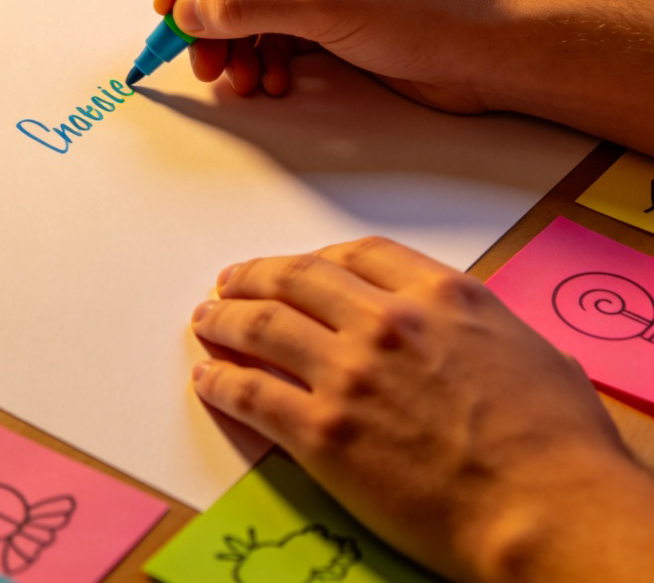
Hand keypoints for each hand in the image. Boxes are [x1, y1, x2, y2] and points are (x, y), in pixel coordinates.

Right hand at [154, 0, 523, 108]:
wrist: (501, 52)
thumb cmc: (435, 8)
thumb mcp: (328, 1)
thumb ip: (248, 2)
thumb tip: (190, 10)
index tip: (172, 2)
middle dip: (214, 11)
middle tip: (201, 56)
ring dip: (239, 40)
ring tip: (239, 78)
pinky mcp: (341, 3)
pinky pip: (284, 21)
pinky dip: (270, 51)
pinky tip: (274, 79)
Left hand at [191, 238, 653, 582]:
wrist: (548, 512)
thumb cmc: (559, 442)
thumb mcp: (528, 348)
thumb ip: (476, 323)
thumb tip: (459, 327)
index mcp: (438, 294)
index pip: (357, 254)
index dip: (316, 257)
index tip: (296, 266)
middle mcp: (384, 321)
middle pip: (297, 279)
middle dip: (254, 276)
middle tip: (229, 281)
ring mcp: (348, 373)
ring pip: (263, 326)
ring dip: (225, 319)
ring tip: (206, 318)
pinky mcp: (323, 432)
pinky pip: (254, 394)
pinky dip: (223, 380)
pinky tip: (209, 376)